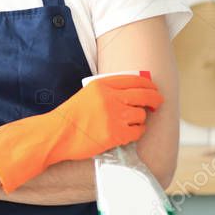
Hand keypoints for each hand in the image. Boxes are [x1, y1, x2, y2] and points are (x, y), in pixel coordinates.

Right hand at [0, 74, 162, 191]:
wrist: (57, 134)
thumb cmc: (70, 117)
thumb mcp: (87, 95)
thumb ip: (108, 92)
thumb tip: (133, 94)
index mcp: (102, 85)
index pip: (134, 79)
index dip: (148, 84)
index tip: (153, 89)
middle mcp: (110, 98)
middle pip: (144, 95)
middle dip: (155, 99)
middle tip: (158, 103)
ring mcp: (114, 117)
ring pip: (141, 115)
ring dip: (140, 119)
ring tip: (132, 123)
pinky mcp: (115, 134)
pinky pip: (138, 132)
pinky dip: (137, 132)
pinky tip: (130, 133)